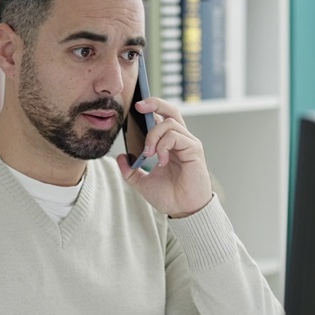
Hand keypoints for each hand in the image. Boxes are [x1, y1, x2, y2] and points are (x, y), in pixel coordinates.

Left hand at [116, 98, 213, 217]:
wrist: (183, 211)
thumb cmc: (170, 197)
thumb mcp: (143, 183)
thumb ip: (130, 170)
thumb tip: (120, 157)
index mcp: (170, 144)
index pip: (162, 117)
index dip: (151, 107)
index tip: (135, 106)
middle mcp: (181, 140)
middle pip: (170, 110)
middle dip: (155, 103)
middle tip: (139, 106)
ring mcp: (188, 144)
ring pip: (169, 123)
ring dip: (153, 136)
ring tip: (148, 154)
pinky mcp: (194, 150)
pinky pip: (175, 136)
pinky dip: (163, 146)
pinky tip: (161, 161)